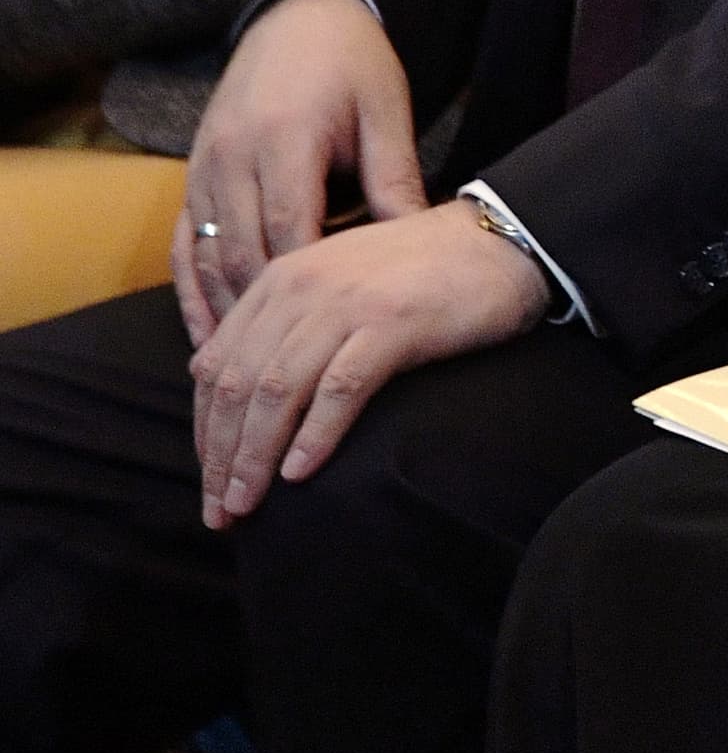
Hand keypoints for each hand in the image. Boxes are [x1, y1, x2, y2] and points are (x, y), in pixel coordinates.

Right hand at [175, 0, 422, 345]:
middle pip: (245, 254)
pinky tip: (208, 338)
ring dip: (227, 314)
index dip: (312, 285)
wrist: (300, 15)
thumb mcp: (386, 111)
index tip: (336, 332)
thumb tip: (419, 245)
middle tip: (295, 372)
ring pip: (209, 257)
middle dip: (269, 316)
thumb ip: (395, 178)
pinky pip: (184, 246)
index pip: (292, 231)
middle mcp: (232, 158)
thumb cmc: (354, 63)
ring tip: (252, 375)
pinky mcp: (193, 176)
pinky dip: (193, 294)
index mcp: (284, 140)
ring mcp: (204, 168)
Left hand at [189, 203, 547, 524]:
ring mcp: (348, 303)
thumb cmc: (422, 273)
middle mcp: (302, 287)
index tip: (210, 481)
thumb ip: (290, 325)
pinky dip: (315, 435)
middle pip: (237, 385)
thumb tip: (244, 398)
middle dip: (221, 458)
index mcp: (280, 279)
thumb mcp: (338, 286)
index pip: (214, 367)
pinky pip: (340, 387)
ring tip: (249, 504)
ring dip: (256, 457)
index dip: (203, 432)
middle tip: (220, 513)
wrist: (500, 240)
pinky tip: (303, 473)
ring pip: (277, 392)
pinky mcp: (393, 322)